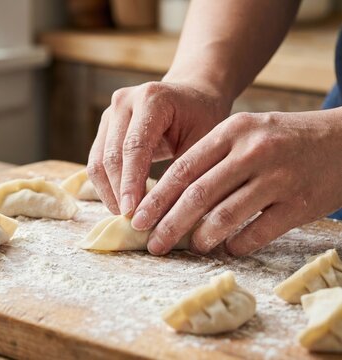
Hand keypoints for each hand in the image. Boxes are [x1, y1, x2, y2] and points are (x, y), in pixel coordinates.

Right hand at [87, 81, 229, 214]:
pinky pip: (96, 160)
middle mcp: (124, 101)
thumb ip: (184, 171)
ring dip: (108, 191)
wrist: (193, 95)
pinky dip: (106, 184)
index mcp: (152, 99)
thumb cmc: (203, 119)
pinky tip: (120, 202)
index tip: (131, 212)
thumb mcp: (204, 141)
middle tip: (129, 220)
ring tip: (124, 215)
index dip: (130, 182)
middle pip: (111, 155)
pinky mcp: (104, 126)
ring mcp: (110, 112)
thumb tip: (167, 214)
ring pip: (97, 160)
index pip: (134, 147)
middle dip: (118, 191)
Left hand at [132, 109, 341, 255]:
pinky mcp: (300, 204)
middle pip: (197, 195)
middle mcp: (253, 152)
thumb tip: (169, 198)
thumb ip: (210, 158)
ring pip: (225, 216)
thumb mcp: (245, 133)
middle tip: (153, 244)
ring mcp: (278, 178)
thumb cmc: (281, 139)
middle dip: (168, 224)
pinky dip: (237, 245)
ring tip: (192, 245)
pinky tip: (228, 248)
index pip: (183, 168)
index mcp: (232, 131)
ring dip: (201, 237)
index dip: (156, 198)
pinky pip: (258, 232)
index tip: (138, 219)